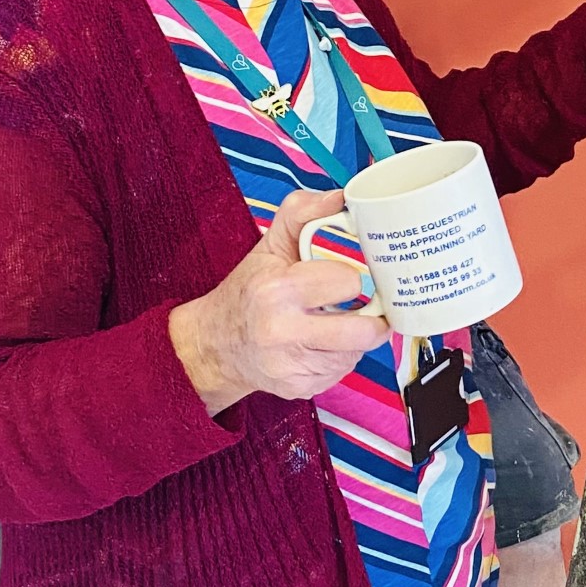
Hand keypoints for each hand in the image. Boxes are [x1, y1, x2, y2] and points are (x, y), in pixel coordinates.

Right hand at [169, 190, 388, 414]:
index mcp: (278, 290)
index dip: (353, 277)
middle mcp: (283, 332)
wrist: (215, 345)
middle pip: (363, 330)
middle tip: (362, 305)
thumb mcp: (268, 246)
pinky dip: (341, 356)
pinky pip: (343, 371)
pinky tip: (322, 344)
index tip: (350, 276)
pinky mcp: (301, 389)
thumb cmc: (248, 292)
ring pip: (357, 352)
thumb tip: (340, 198)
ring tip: (336, 322)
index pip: (348, 282)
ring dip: (356, 337)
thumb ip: (302, 213)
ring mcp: (292, 366)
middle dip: (370, 317)